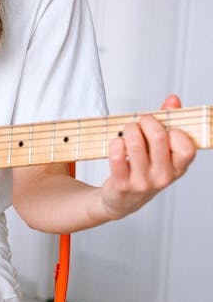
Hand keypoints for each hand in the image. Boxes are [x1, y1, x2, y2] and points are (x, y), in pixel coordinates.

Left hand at [98, 95, 195, 219]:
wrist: (121, 201)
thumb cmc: (143, 170)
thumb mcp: (161, 152)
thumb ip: (168, 123)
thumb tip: (173, 100)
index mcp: (178, 169)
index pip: (187, 148)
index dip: (175, 131)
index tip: (164, 128)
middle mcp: (163, 177)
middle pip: (158, 138)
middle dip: (146, 122)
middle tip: (140, 122)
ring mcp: (142, 183)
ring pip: (135, 144)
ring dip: (128, 130)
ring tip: (127, 130)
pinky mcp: (122, 185)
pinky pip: (117, 156)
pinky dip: (115, 143)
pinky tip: (117, 143)